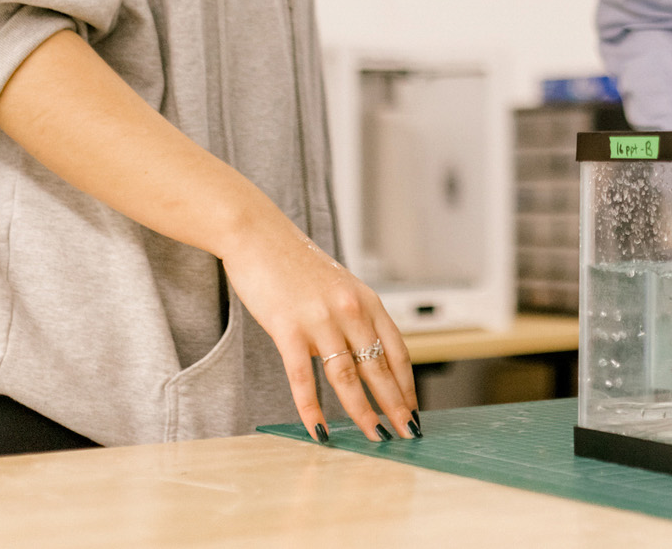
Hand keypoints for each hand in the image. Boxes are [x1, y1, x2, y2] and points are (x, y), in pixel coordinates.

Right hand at [221, 216, 417, 441]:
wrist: (258, 235)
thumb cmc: (296, 264)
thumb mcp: (339, 287)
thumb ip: (353, 319)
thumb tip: (364, 358)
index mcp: (366, 301)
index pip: (398, 351)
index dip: (407, 385)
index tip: (413, 410)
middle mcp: (350, 310)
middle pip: (380, 367)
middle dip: (395, 405)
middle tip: (406, 434)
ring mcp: (320, 319)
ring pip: (348, 377)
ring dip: (362, 412)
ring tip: (373, 437)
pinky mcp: (288, 328)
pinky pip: (303, 378)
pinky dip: (312, 408)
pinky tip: (319, 430)